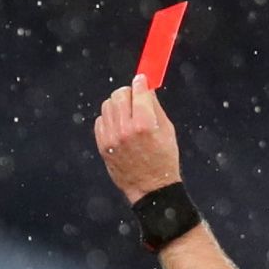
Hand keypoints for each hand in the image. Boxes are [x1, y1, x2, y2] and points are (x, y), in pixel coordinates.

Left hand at [92, 73, 183, 203]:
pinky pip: (101, 120)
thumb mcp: (167, 130)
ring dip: (118, 105)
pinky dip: (109, 119)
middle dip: (128, 93)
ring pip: (108, 105)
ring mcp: (111, 138)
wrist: (150, 188)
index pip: (138, 90)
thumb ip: (154, 106)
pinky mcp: (102, 145)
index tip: (142, 80)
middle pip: (119, 94)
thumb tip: (144, 86)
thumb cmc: (163, 159)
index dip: (141, 82)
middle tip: (135, 98)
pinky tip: (119, 127)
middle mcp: (125, 130)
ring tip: (127, 115)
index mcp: (145, 124)